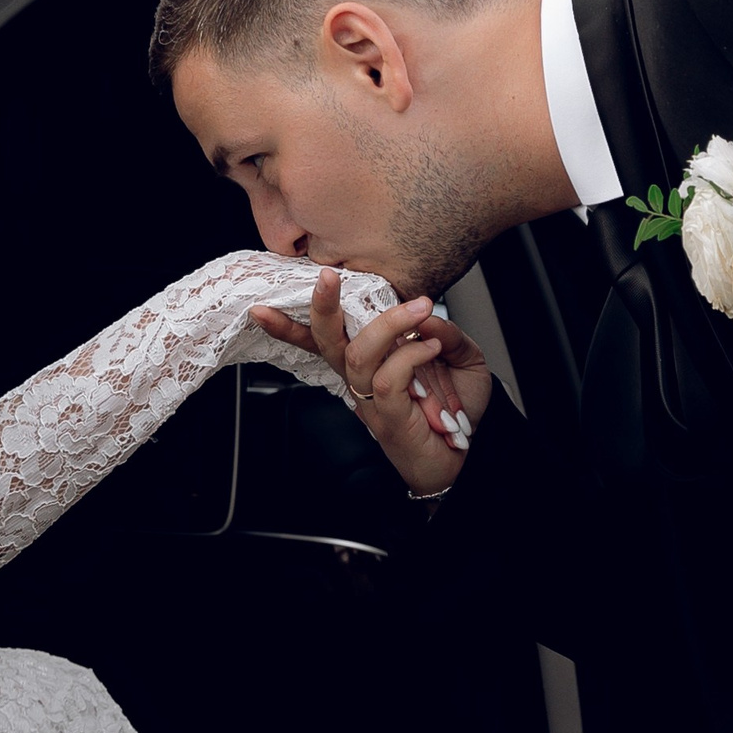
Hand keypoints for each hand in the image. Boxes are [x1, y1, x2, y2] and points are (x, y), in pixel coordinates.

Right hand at [250, 268, 491, 497]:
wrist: (470, 456)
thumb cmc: (457, 410)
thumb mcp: (458, 358)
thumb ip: (443, 331)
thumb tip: (425, 314)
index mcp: (369, 363)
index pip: (324, 341)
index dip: (290, 326)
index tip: (262, 307)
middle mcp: (363, 381)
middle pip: (328, 342)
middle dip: (322, 307)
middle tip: (328, 276)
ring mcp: (372, 400)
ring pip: (359, 354)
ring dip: (388, 323)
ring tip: (420, 307)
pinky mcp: (389, 417)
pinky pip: (388, 377)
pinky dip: (411, 355)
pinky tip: (433, 347)